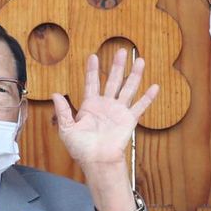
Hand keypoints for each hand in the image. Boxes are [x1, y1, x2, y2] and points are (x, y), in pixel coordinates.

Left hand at [51, 49, 158, 168]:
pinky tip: (155, 86)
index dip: (92, 70)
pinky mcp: (129, 120)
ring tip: (139, 60)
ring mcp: (118, 111)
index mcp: (90, 106)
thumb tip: (55, 94)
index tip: (93, 56)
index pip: (91, 83)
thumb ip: (63, 111)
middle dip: (116, 66)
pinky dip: (148, 97)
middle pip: (112, 80)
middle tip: (121, 50)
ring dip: (134, 74)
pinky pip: (140, 106)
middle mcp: (106, 105)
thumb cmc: (81, 148)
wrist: (97, 160)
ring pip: (128, 88)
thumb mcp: (67, 128)